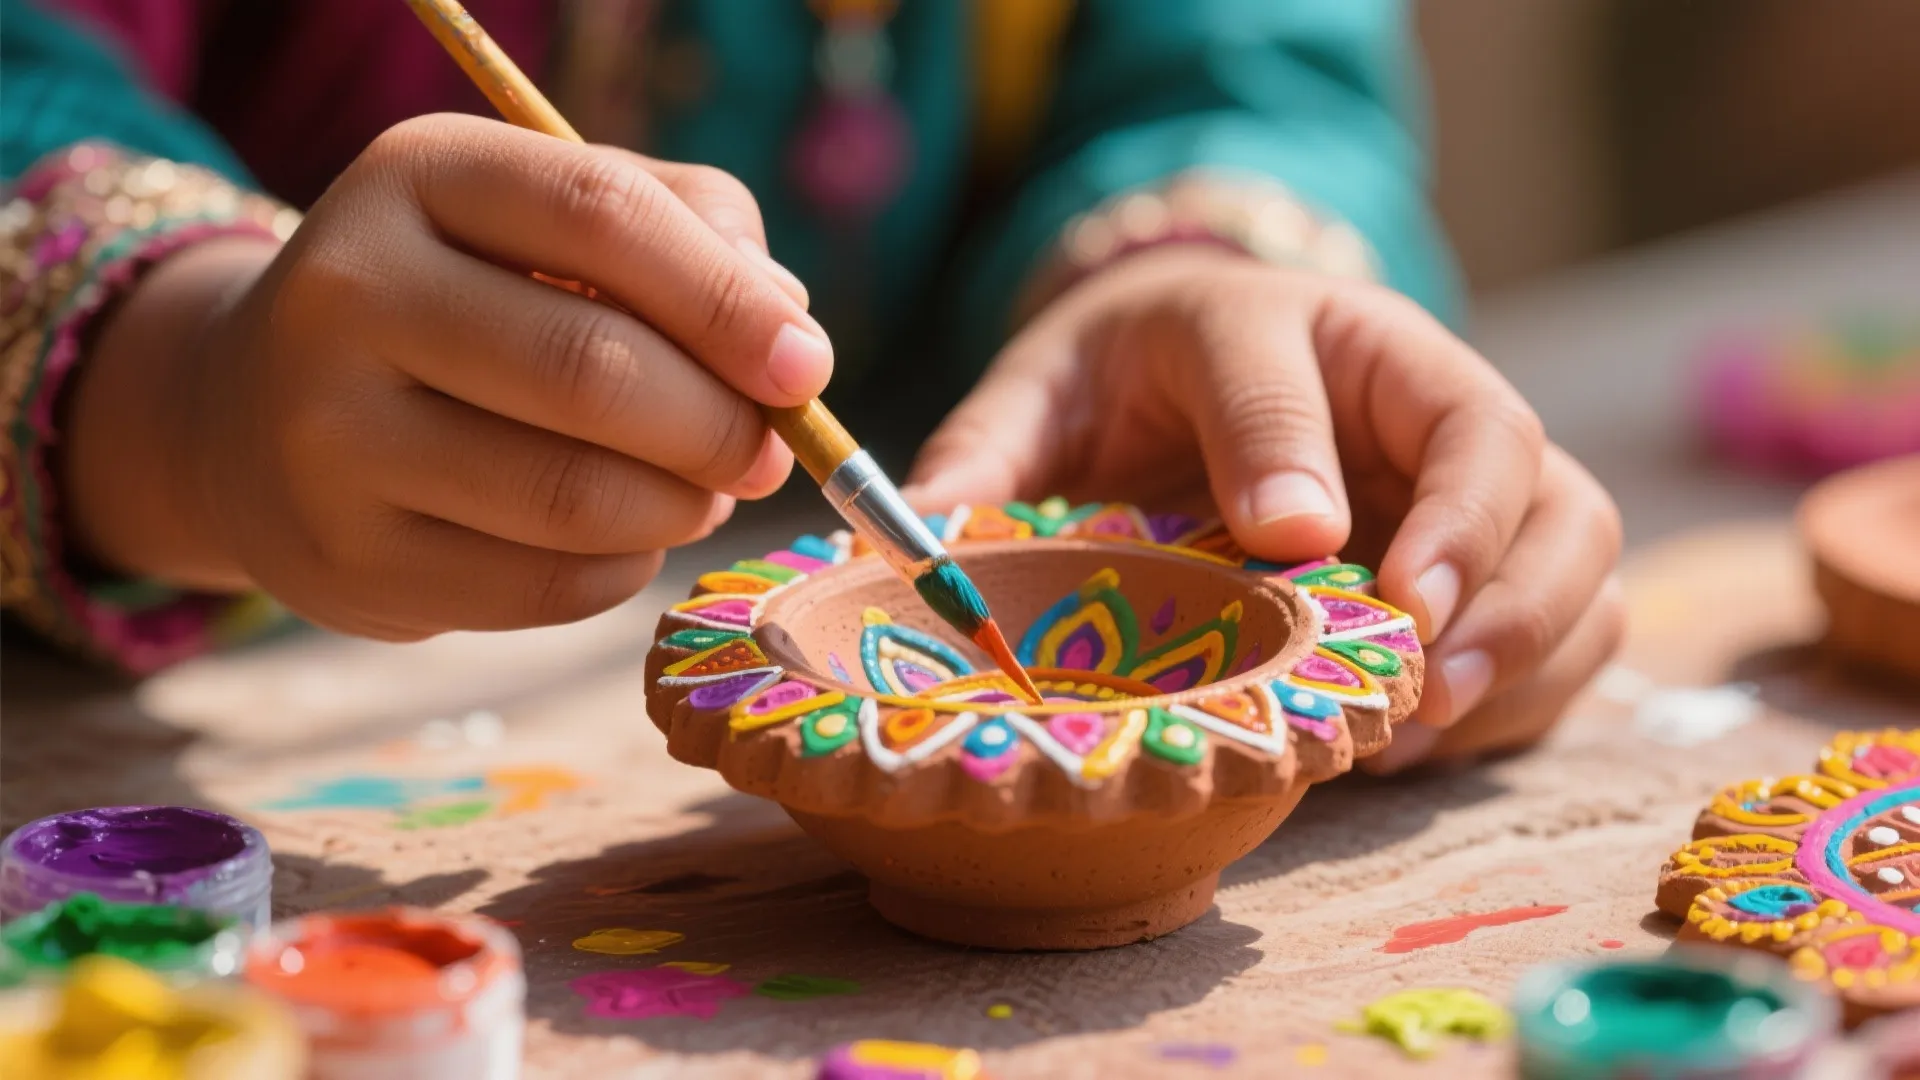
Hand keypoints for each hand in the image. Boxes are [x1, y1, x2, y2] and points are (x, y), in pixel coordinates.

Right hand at [65, 114, 827, 638]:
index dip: (728, 300)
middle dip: (719, 426)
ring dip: (681, 505)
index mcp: (416, 176)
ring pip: (571, 496)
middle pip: (590, 369)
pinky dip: (624, 566)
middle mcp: (347, 294)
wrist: (258, 411)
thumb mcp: (553, 221)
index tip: (807, 366)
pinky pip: (543, 587)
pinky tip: (625, 534)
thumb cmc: (468, 299)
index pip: (600, 216)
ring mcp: (329, 439)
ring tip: (703, 489)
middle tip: (768, 452)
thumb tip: (787, 326)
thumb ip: (689, 231)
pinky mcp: (346, 562)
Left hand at [904, 245, 1623, 770]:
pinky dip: (1533, 680)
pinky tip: (1435, 734)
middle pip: (1503, 444)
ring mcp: (1470, 467)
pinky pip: (1577, 609)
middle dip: (1478, 560)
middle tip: (1416, 657)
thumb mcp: (1044, 391)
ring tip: (1425, 718)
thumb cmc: (1125, 379)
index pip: (1303, 371)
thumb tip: (922, 540)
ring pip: (1574, 534)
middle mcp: (1404, 382)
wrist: (1205, 363)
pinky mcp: (1506, 543)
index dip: (1302, 457)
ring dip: (1526, 634)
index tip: (1289, 548)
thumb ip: (988, 456)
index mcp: (1277, 324)